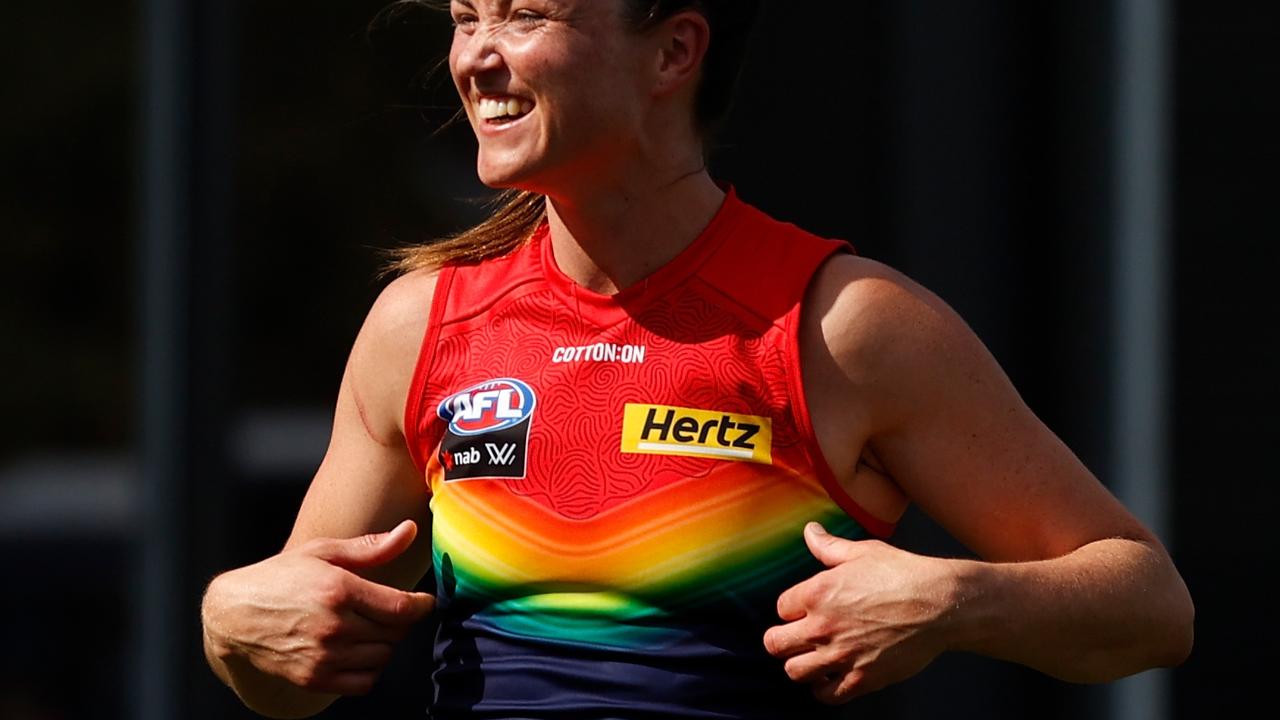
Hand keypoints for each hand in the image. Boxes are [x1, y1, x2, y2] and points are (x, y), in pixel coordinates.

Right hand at [202, 520, 434, 695]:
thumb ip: (371, 547)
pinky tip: (360, 652)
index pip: (400, 608)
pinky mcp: (314, 678)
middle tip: (390, 611)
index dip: (421, 606)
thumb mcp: (324, 552)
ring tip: (371, 629)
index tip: (424, 601)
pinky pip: (364, 683)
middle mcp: (333, 626)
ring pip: (382, 658)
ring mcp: (323, 656)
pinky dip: (370, 670)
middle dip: (400, 621)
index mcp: (338, 590)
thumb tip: (409, 531)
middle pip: (395, 634)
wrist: (234, 614)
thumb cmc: (281, 576)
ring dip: (385, 644)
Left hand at [763, 522, 957, 703]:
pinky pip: (826, 696)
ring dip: (800, 666)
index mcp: (817, 593)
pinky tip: (831, 678)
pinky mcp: (862, 679)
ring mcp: (841, 655)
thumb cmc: (904, 574)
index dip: (791, 610)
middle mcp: (823, 626)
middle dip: (782, 640)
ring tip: (813, 659)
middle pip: (775, 644)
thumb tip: (810, 531)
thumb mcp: (863, 552)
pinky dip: (824, 690)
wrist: (941, 604)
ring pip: (794, 672)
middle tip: (796, 639)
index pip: (780, 608)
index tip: (803, 611)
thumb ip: (829, 546)